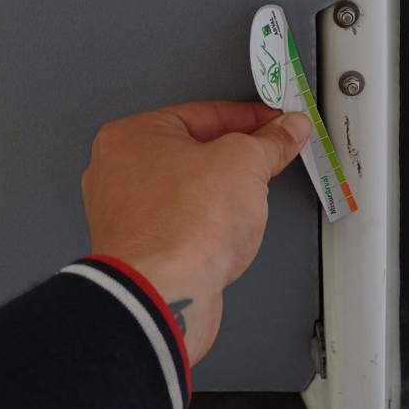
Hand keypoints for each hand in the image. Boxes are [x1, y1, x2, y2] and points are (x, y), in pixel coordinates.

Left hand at [81, 101, 311, 363]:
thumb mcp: (245, 163)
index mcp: (133, 135)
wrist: (165, 294)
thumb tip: (290, 128)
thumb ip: (270, 141)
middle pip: (194, 150)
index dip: (252, 117)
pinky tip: (230, 230)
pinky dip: (208, 221)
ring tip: (253, 197)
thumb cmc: (190, 220)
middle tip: (274, 156)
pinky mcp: (139, 251)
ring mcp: (125, 214)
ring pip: (188, 188)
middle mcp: (118, 171)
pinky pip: (183, 221)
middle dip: (238, 155)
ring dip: (224, 190)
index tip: (281, 124)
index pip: (205, 113)